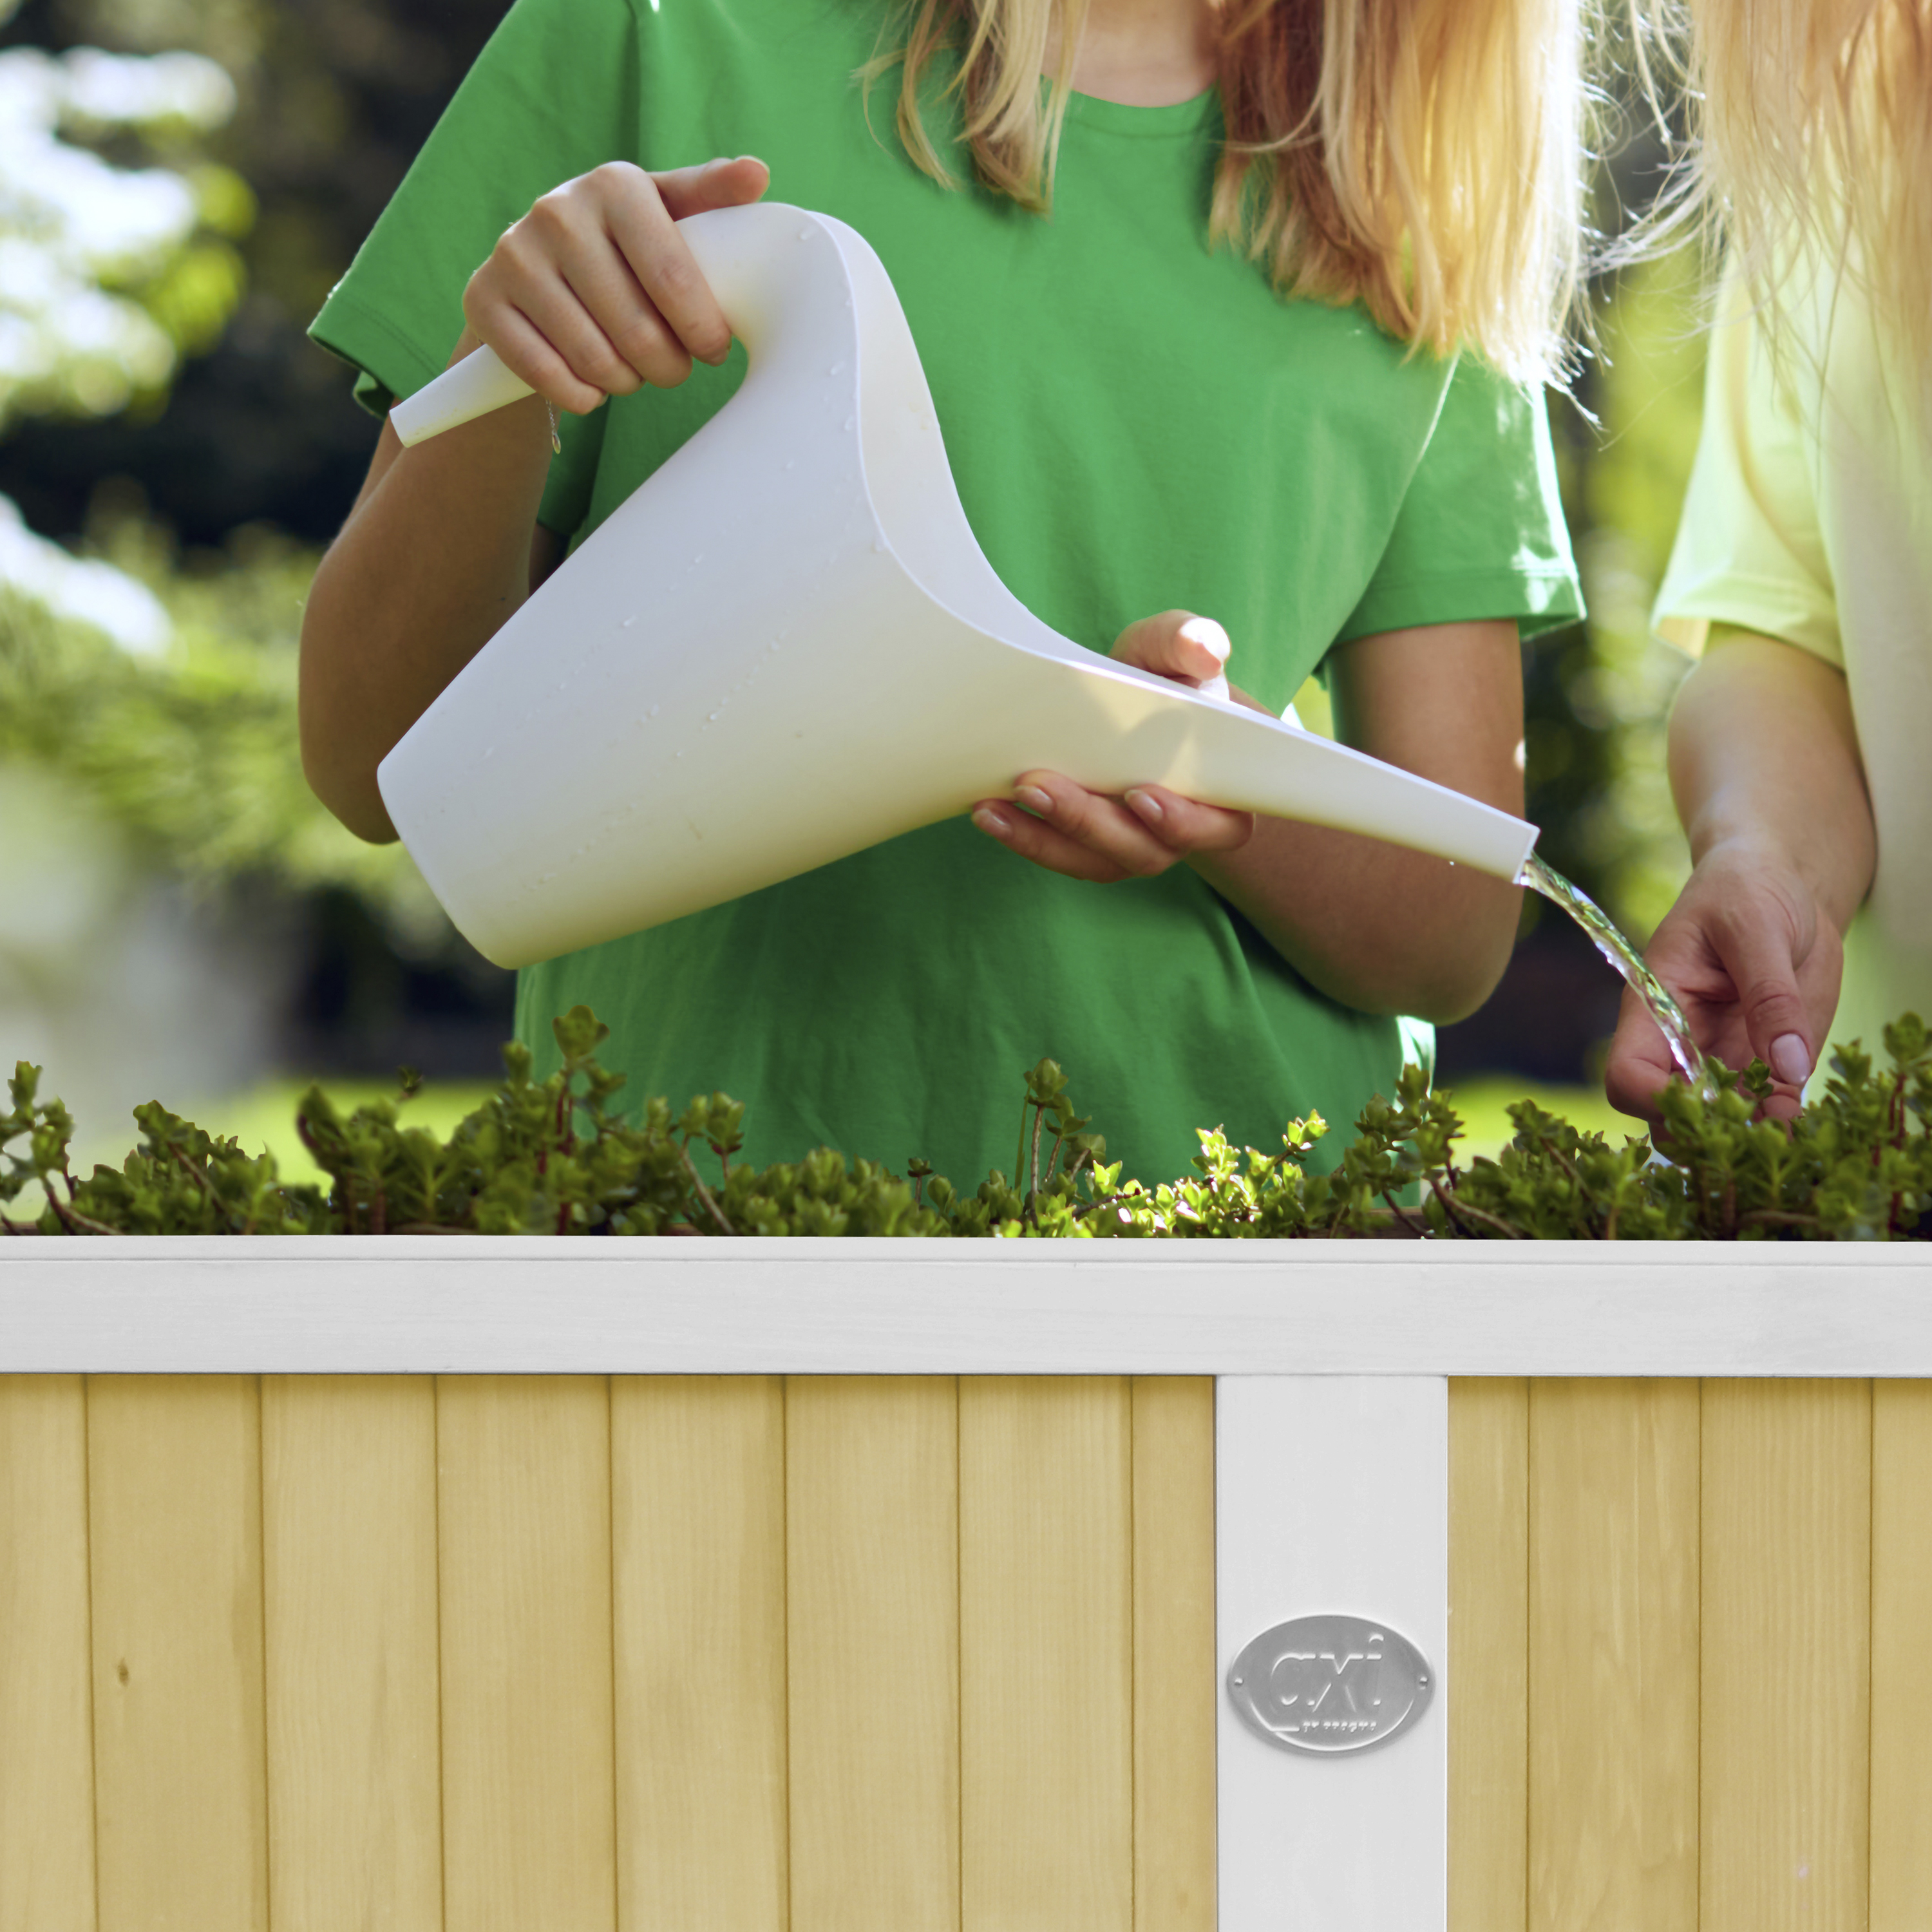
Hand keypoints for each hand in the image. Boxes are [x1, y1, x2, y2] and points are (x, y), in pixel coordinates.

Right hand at [460, 155, 770, 413]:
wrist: (537, 268)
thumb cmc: (625, 246)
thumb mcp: (667, 214)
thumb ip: (711, 196)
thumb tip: (758, 173)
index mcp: (614, 185)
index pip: (672, 278)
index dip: (702, 331)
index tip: (714, 350)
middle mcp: (558, 211)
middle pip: (637, 329)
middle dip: (668, 366)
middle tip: (674, 368)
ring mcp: (514, 254)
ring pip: (595, 359)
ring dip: (626, 383)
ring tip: (634, 371)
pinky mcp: (483, 298)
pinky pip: (547, 376)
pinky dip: (582, 396)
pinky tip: (593, 386)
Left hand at [969, 611, 1255, 881]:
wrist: (1134, 705)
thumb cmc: (1164, 677)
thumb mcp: (1174, 649)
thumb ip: (1189, 642)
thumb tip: (1205, 650)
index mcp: (1221, 793)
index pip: (1217, 825)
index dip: (1182, 821)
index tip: (1141, 795)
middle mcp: (1179, 832)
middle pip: (1142, 849)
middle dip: (1086, 821)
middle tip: (1037, 786)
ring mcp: (1131, 845)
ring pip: (1093, 860)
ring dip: (1041, 837)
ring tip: (994, 809)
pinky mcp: (1089, 846)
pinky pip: (1059, 854)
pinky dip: (1023, 837)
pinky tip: (988, 813)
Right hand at [1604, 840, 1844, 1122]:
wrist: (1784, 884)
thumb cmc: (1748, 890)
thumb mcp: (1756, 928)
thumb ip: (1770, 996)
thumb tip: (1787, 1066)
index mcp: (1653, 1008)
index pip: (1627, 1075)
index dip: (1655, 1101)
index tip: (1705, 1105)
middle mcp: (1679, 1045)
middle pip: (1665, 1117)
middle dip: (1704, 1133)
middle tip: (1755, 1123)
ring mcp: (1721, 1060)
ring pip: (1715, 1126)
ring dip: (1748, 1136)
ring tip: (1789, 1120)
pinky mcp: (1765, 1066)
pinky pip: (1764, 1113)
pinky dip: (1781, 1124)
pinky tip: (1801, 1113)